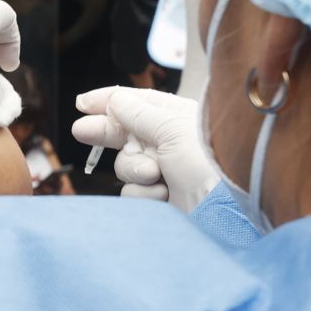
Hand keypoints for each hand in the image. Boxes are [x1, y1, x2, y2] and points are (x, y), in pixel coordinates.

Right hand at [72, 86, 217, 211]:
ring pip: (126, 166)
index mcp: (177, 118)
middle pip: (126, 133)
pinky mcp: (161, 199)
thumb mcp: (172, 128)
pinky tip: (163, 195)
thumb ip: (139, 114)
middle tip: (81, 130)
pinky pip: (133, 192)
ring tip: (155, 174)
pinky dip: (144, 193)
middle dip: (104, 132)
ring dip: (135, 168)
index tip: (82, 103)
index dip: (109, 101)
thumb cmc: (209, 162)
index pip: (137, 103)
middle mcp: (171, 142)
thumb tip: (115, 99)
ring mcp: (165, 172)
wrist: (228, 211)